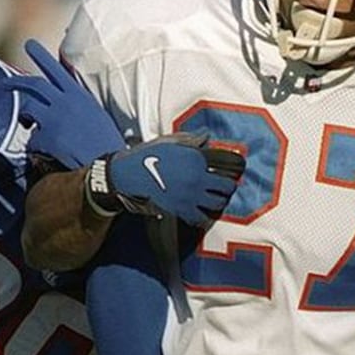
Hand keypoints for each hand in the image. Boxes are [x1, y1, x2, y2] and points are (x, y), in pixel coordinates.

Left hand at [5, 38, 124, 169]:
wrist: (107, 166)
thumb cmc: (106, 143)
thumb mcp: (96, 115)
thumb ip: (78, 104)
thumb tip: (66, 100)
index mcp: (79, 95)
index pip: (56, 69)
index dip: (41, 56)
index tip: (29, 44)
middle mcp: (65, 102)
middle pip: (34, 85)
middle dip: (16, 83)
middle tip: (4, 85)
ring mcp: (55, 118)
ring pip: (28, 110)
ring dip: (26, 118)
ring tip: (28, 125)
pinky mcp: (48, 137)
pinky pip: (32, 139)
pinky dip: (36, 147)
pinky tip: (46, 153)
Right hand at [85, 134, 245, 226]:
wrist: (126, 176)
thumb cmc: (146, 156)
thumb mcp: (169, 142)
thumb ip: (190, 140)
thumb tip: (207, 135)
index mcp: (196, 159)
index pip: (223, 168)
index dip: (228, 173)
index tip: (228, 176)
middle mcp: (198, 178)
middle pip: (226, 189)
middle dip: (227, 190)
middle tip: (224, 192)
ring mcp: (191, 196)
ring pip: (217, 205)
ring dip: (218, 204)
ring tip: (214, 203)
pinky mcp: (181, 210)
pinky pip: (200, 219)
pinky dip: (203, 219)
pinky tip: (200, 215)